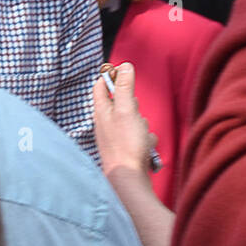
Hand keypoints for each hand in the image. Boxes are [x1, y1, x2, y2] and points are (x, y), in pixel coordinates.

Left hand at [93, 62, 156, 176]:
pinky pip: (140, 137)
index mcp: (101, 111)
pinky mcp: (126, 149)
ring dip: (142, 125)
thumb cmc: (126, 144)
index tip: (125, 74)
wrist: (128, 180)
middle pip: (121, 102)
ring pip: (134, 120)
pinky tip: (145, 148)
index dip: (111, 76)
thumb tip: (124, 66)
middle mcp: (105, 123)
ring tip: (141, 135)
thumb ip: (124, 87)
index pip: (100, 86)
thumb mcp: (127, 109)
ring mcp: (115, 137)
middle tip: (136, 112)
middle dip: (134, 106)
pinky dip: (145, 140)